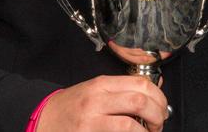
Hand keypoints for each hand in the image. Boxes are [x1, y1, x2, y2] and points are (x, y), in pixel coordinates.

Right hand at [36, 74, 168, 130]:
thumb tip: (154, 92)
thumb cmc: (72, 106)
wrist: (44, 120)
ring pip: (130, 125)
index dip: (158, 97)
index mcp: (102, 84)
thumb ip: (122, 91)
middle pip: (140, 101)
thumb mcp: (96, 90)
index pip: (140, 83)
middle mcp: (98, 100)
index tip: (162, 107)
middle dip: (158, 115)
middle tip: (159, 124)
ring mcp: (92, 121)